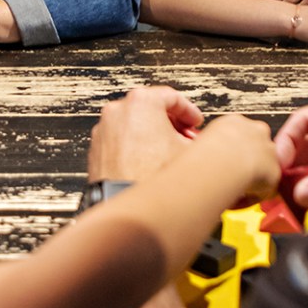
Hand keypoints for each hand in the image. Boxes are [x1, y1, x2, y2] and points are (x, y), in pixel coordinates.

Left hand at [88, 86, 202, 181]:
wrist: (130, 210)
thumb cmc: (153, 180)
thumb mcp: (190, 152)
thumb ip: (201, 137)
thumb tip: (210, 138)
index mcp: (140, 102)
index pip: (171, 96)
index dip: (189, 111)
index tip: (195, 122)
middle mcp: (117, 111)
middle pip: (151, 108)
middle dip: (172, 123)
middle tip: (186, 137)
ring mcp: (104, 130)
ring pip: (134, 124)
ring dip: (154, 134)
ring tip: (169, 152)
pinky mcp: (97, 149)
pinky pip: (121, 140)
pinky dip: (136, 145)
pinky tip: (150, 162)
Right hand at [194, 114, 280, 204]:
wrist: (223, 159)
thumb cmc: (206, 151)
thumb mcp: (200, 140)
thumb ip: (209, 148)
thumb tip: (202, 161)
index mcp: (235, 122)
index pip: (237, 137)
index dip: (228, 154)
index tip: (219, 167)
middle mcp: (256, 131)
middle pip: (253, 150)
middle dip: (242, 166)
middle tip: (226, 182)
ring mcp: (269, 150)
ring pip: (259, 169)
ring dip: (247, 182)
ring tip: (227, 195)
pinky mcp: (275, 171)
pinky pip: (262, 188)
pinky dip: (249, 197)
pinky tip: (233, 201)